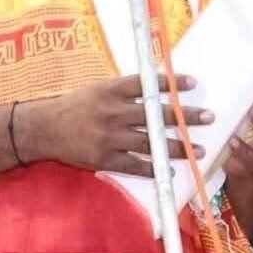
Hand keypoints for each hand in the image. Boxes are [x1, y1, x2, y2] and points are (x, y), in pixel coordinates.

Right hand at [29, 74, 214, 176]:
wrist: (45, 129)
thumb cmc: (73, 106)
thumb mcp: (96, 89)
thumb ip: (123, 90)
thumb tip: (155, 87)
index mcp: (110, 90)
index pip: (146, 84)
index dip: (171, 83)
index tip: (193, 83)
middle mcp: (112, 112)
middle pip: (155, 114)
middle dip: (184, 116)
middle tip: (208, 116)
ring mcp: (110, 137)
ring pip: (150, 142)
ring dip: (176, 146)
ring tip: (197, 148)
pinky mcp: (105, 158)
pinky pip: (135, 164)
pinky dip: (154, 167)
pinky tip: (170, 169)